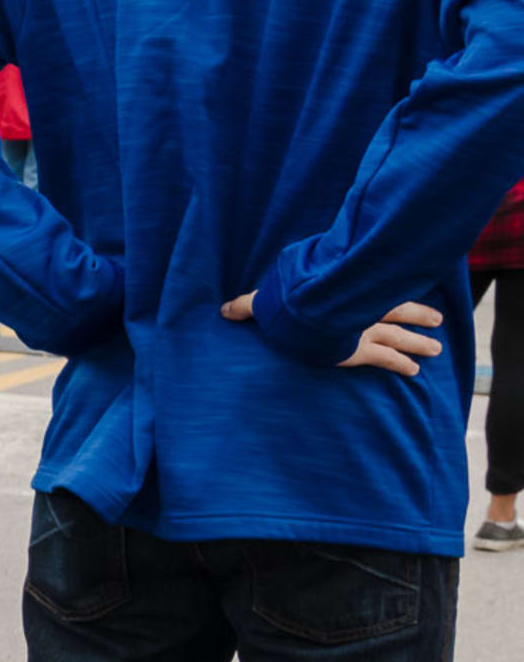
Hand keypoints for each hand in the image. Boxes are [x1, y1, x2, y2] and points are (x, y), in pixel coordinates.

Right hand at [222, 293, 443, 374]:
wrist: (296, 318)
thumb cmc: (282, 306)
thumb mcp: (262, 302)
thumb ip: (248, 306)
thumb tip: (224, 310)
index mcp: (339, 297)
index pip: (369, 292)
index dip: (385, 292)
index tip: (400, 289)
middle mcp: (357, 311)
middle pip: (395, 311)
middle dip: (417, 316)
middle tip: (437, 320)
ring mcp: (361, 331)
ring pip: (398, 334)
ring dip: (418, 341)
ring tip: (436, 349)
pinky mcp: (359, 351)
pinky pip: (385, 358)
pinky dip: (401, 364)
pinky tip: (414, 371)